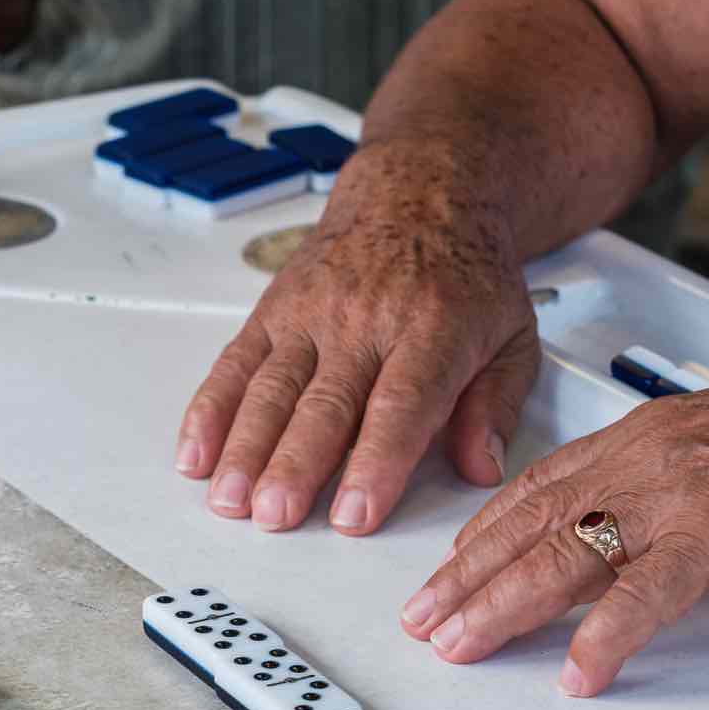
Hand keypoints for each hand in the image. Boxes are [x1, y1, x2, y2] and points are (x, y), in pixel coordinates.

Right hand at [177, 145, 537, 533]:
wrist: (418, 193)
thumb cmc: (463, 274)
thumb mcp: (513, 333)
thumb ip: (497, 405)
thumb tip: (482, 468)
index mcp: (434, 328)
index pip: (399, 404)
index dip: (375, 462)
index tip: (354, 514)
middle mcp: (365, 320)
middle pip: (324, 403)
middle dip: (295, 465)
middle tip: (276, 516)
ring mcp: (311, 315)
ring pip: (271, 388)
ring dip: (244, 448)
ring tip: (230, 500)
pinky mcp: (272, 312)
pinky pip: (234, 365)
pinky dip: (209, 412)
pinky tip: (195, 456)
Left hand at [399, 349, 708, 695]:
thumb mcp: (701, 456)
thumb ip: (645, 492)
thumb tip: (603, 537)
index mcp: (631, 443)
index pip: (531, 492)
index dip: (479, 536)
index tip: (443, 572)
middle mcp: (637, 464)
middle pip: (528, 527)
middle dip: (466, 579)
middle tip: (422, 623)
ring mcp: (673, 499)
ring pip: (563, 557)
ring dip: (502, 608)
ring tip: (461, 647)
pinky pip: (647, 592)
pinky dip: (605, 637)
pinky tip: (577, 672)